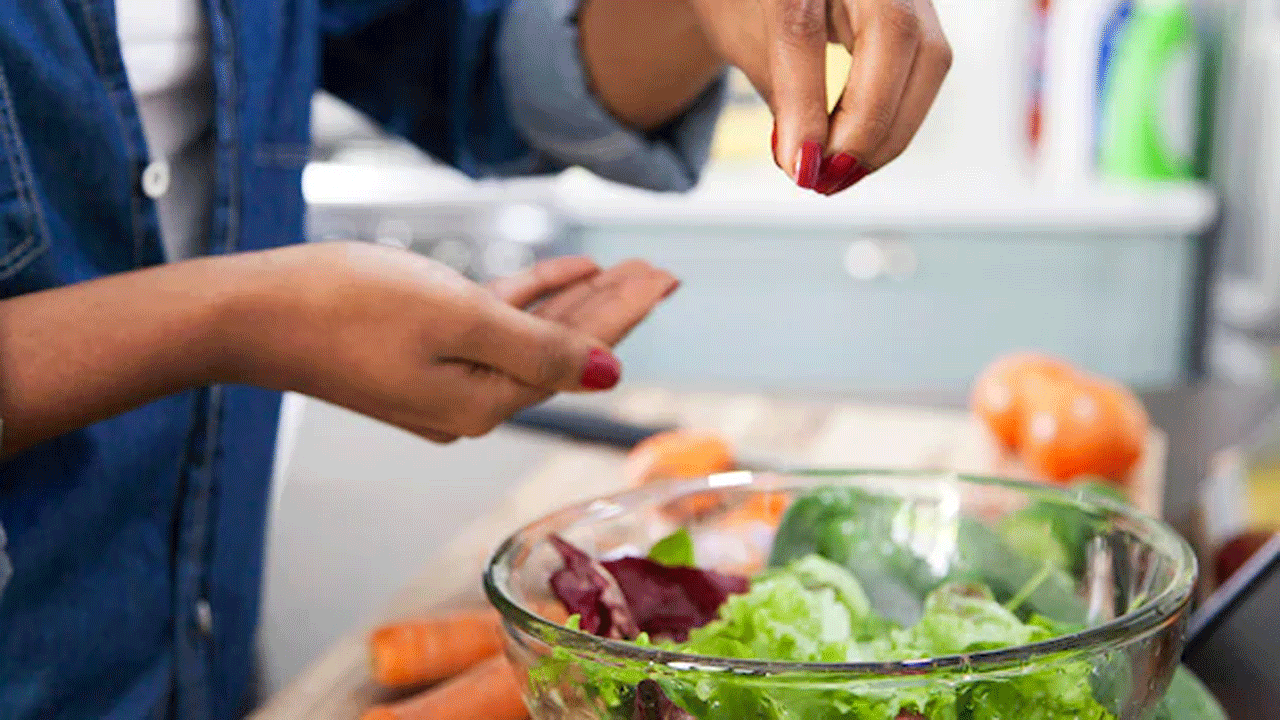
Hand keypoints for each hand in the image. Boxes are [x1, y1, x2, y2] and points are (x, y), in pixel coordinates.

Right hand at [228, 243, 677, 442]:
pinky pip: (491, 322)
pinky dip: (528, 297)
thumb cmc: (349, 308)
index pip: (577, 358)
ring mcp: (443, 379)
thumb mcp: (457, 321)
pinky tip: (562, 272)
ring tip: (623, 269)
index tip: (666, 280)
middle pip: (561, 350)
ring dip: (576, 302)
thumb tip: (608, 373)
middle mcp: (470, 401)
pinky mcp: (419, 352)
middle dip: (612, 310)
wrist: (252, 315)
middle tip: (659, 272)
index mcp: (485, 402)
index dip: (624, 315)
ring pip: (531, 335)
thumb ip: (537, 348)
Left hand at [688, 0, 950, 193]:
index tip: (800, 166)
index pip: (801, 28)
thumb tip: (807, 162)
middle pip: (892, 33)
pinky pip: (930, 63)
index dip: (804, 104)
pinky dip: (900, 117)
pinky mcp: (923, 8)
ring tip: (843, 173)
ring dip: (891, 131)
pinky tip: (864, 149)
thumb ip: (781, 96)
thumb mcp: (744, 42)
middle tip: (828, 177)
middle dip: (866, 121)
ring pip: (930, 55)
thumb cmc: (749, 4)